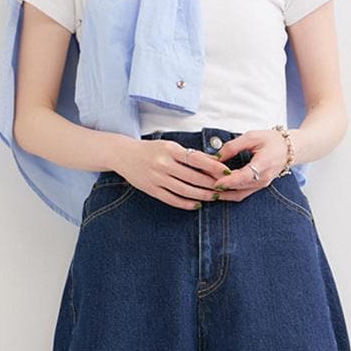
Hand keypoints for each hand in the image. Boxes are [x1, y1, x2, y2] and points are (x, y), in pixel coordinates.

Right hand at [112, 138, 234, 210]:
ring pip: (184, 190)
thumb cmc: (150, 149)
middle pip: (193, 177)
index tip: (226, 171)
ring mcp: (157, 178)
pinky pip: (172, 199)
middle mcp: (163, 163)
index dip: (213, 166)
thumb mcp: (169, 146)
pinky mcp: (152, 190)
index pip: (196, 159)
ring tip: (214, 197)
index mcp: (169, 149)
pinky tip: (196, 205)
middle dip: (211, 184)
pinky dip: (186, 203)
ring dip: (202, 195)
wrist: (124, 154)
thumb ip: (188, 154)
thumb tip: (212, 161)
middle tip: (224, 188)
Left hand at [208, 129, 289, 200]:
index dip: (230, 181)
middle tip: (201, 181)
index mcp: (264, 164)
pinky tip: (215, 192)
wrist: (289, 149)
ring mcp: (261, 185)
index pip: (245, 176)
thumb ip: (233, 146)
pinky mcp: (257, 188)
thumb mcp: (252, 136)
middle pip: (238, 186)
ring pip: (238, 194)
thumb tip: (216, 156)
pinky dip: (227, 194)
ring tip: (204, 190)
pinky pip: (241, 195)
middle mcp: (263, 179)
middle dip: (219, 185)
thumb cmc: (272, 140)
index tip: (216, 183)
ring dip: (221, 193)